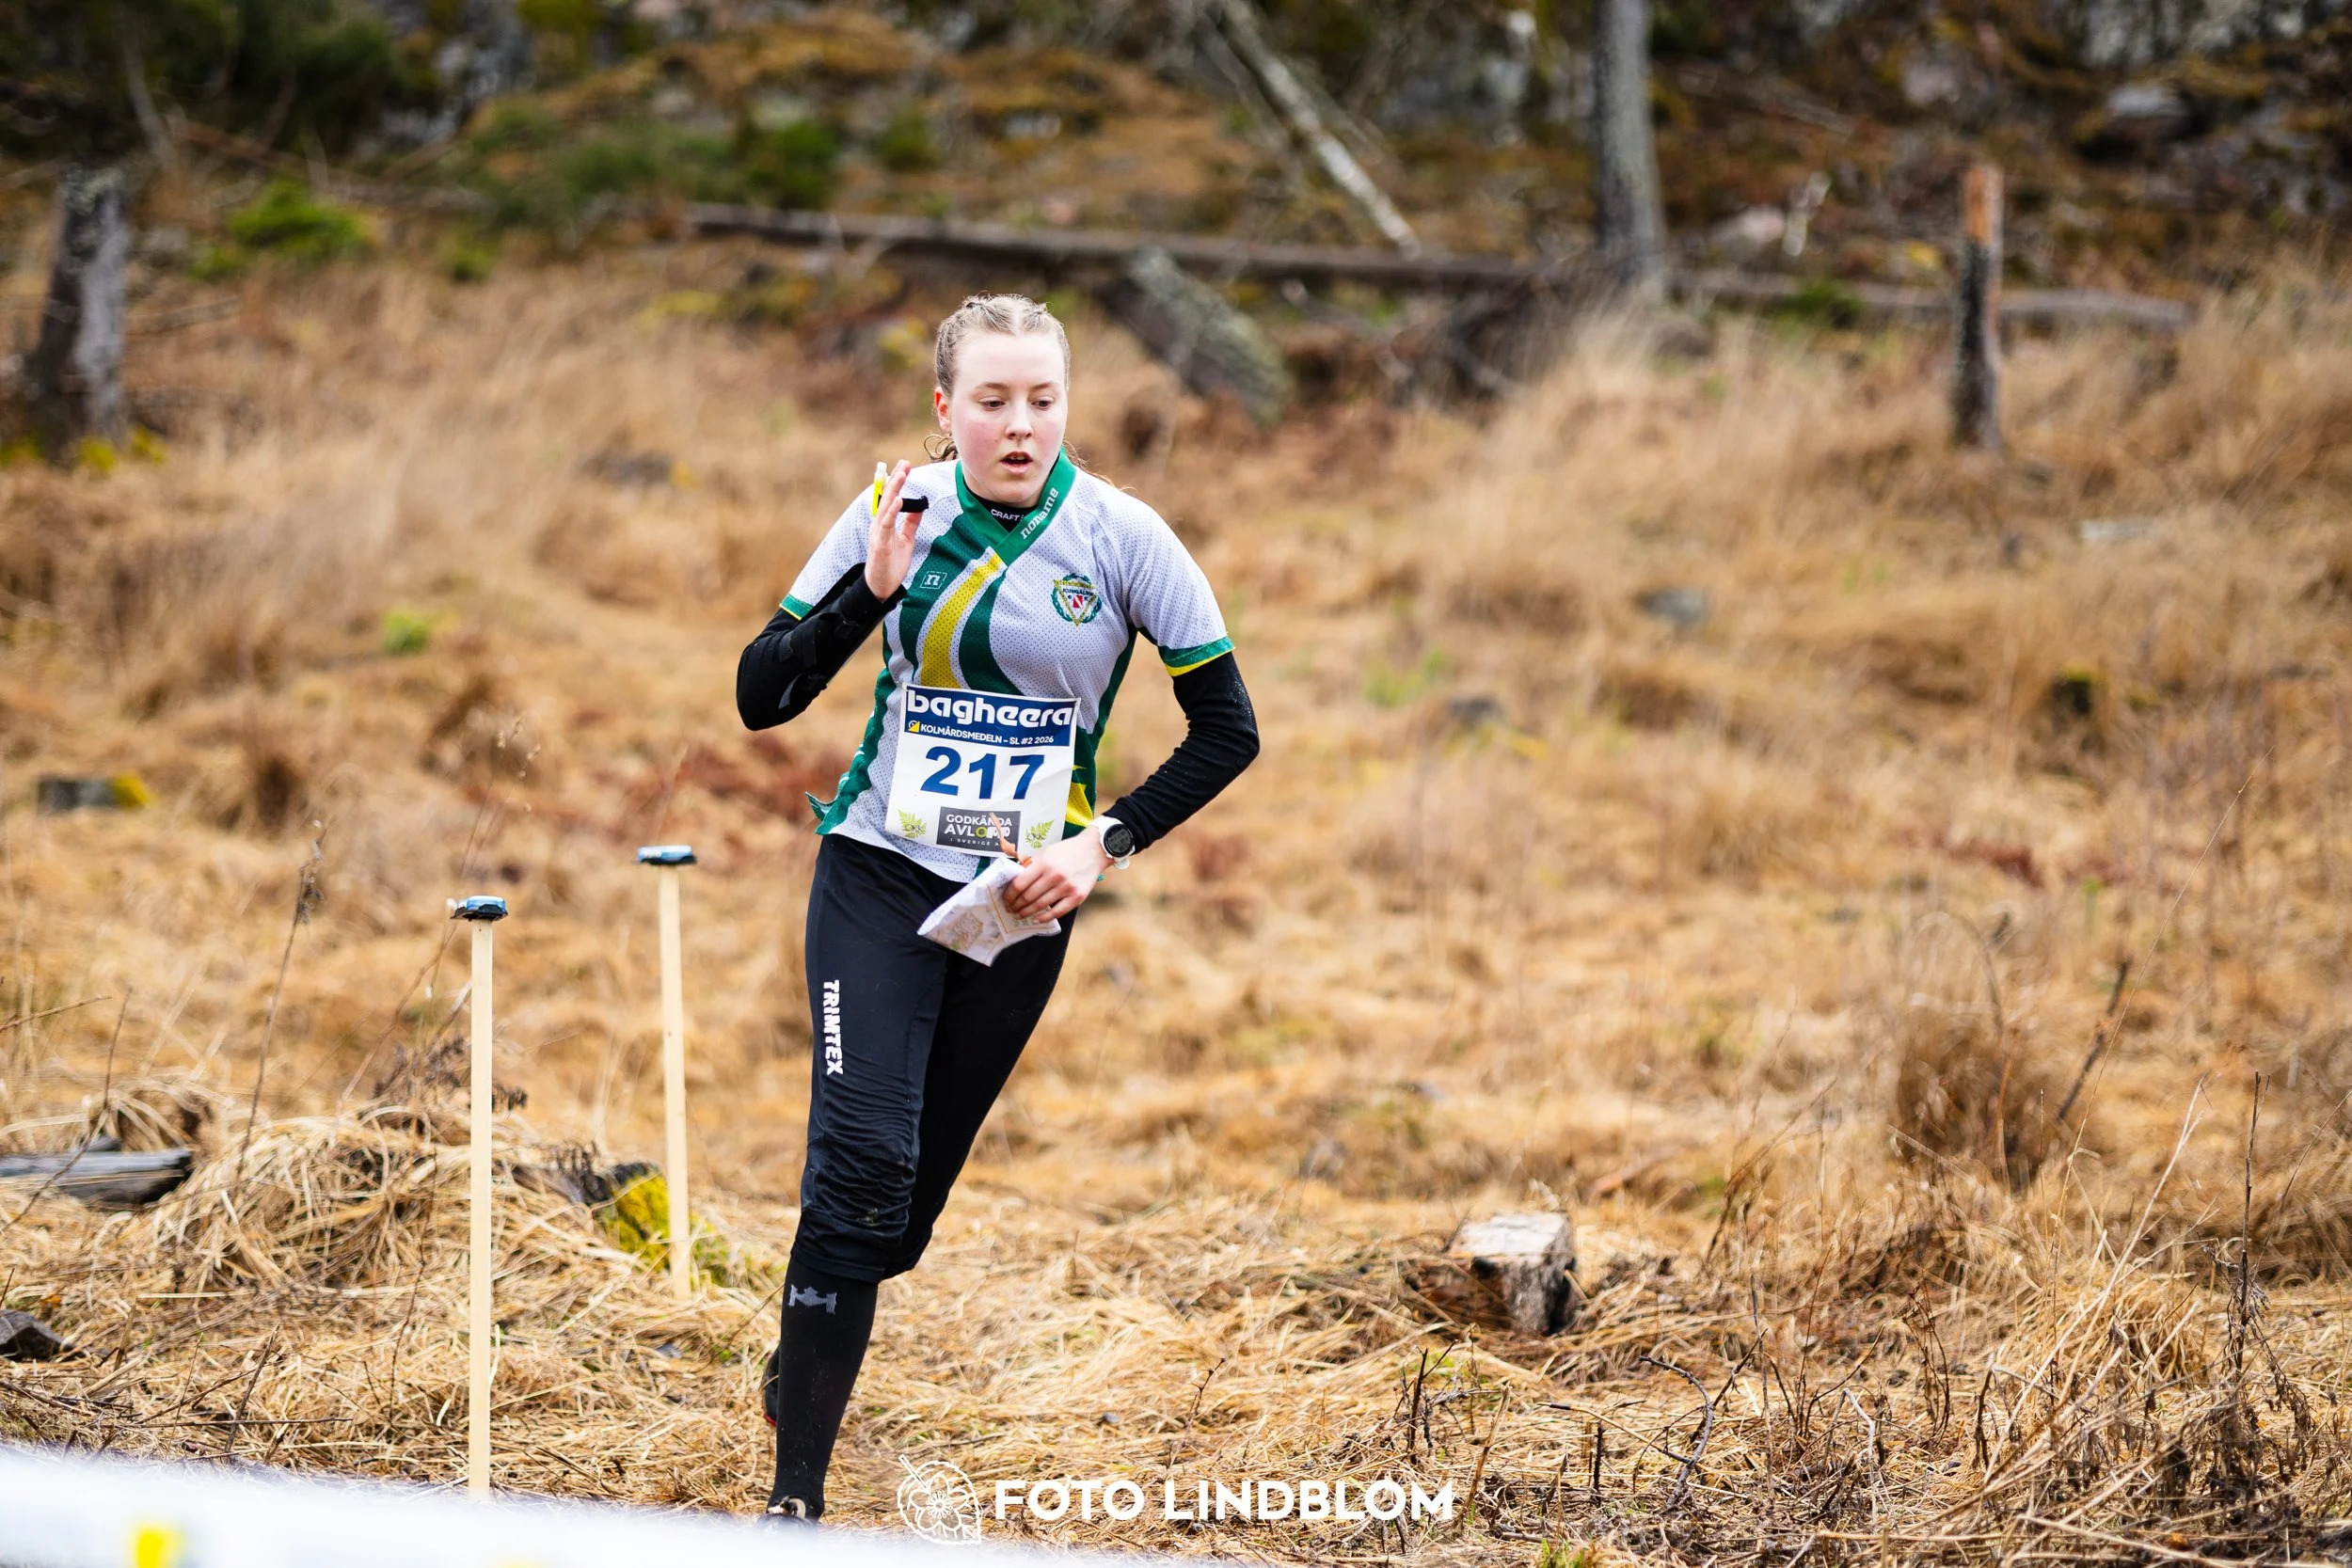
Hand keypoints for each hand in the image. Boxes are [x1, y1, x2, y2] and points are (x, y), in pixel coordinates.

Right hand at [864, 460, 916, 597]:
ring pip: (886, 506)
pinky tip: (900, 500)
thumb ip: (911, 523)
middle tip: (905, 463)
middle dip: (896, 479)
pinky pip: (886, 524)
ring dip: (894, 490)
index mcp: (885, 523)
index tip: (906, 466)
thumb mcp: (906, 540)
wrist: (881, 586)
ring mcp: (878, 533)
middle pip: (887, 497)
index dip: (897, 481)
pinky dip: (892, 511)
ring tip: (902, 474)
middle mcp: (879, 524)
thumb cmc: (891, 563)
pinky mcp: (880, 543)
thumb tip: (919, 507)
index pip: (891, 497)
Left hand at [1003, 829, 1109, 922]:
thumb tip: (1013, 880)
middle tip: (1010, 909)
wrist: (1093, 851)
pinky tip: (1036, 919)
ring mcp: (1066, 888)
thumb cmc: (1067, 851)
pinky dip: (1044, 918)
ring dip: (1026, 913)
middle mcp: (1054, 876)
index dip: (1009, 895)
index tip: (1005, 899)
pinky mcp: (1077, 897)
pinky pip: (1057, 912)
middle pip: (1028, 897)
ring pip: (1040, 906)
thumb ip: (1030, 865)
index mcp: (1044, 864)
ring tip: (1019, 915)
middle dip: (1016, 905)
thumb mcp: (1045, 852)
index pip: (1019, 884)